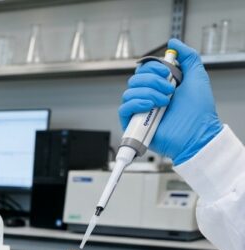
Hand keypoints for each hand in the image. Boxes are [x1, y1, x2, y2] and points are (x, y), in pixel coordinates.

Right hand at [119, 38, 222, 164]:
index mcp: (160, 86)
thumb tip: (173, 42)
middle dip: (152, 81)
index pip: (144, 70)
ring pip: (129, 92)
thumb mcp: (197, 76)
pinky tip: (150, 106)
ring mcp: (140, 110)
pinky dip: (136, 103)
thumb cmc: (198, 111)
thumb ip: (188, 57)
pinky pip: (124, 108)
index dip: (153, 68)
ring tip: (164, 102)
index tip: (167, 72)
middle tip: (169, 90)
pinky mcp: (134, 123)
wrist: (196, 133)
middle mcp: (149, 97)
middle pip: (135, 79)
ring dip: (148, 93)